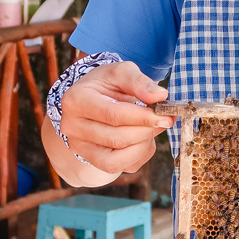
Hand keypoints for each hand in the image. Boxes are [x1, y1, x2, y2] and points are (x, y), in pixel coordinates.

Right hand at [58, 61, 175, 175]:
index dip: (143, 118)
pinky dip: (138, 155)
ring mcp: (79, 147)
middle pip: (116, 139)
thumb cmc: (108, 83)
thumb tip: (160, 96)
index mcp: (76, 100)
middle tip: (166, 120)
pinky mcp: (91, 160)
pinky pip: (119, 167)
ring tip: (152, 128)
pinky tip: (142, 138)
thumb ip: (140, 82)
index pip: (113, 115)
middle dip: (147, 131)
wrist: (94, 97)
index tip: (166, 115)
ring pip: (115, 160)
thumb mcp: (121, 72)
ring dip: (142, 146)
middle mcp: (72, 127)